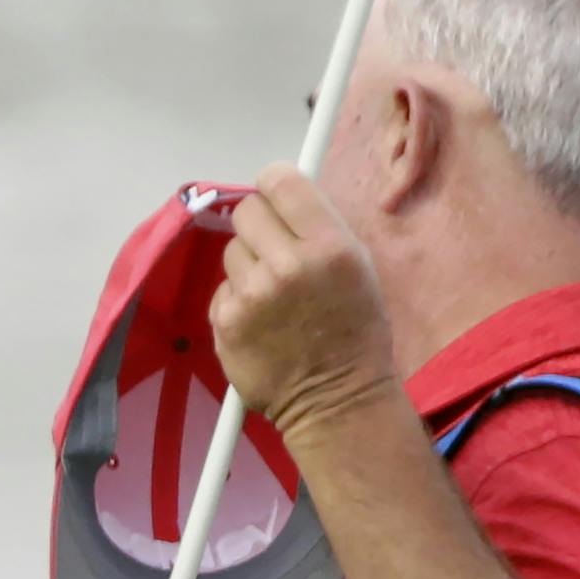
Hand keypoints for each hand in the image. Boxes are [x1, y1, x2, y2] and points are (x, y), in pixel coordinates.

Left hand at [208, 165, 400, 449]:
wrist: (335, 399)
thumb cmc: (354, 330)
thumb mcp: (357, 265)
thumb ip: (319, 226)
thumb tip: (282, 192)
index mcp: (329, 244)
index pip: (281, 180)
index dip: (274, 184)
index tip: (276, 198)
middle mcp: (288, 264)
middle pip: (247, 211)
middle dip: (259, 226)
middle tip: (275, 251)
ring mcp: (252, 295)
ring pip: (232, 251)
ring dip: (248, 267)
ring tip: (273, 296)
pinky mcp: (227, 322)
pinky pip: (222, 290)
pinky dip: (237, 301)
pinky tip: (260, 323)